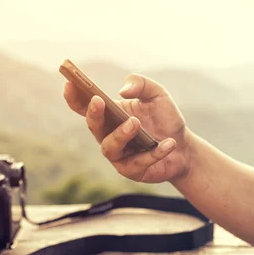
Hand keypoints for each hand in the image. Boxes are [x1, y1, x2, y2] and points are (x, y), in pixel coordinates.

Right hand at [63, 74, 192, 183]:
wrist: (184, 148)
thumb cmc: (165, 119)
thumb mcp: (157, 95)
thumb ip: (141, 84)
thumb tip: (123, 90)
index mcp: (109, 115)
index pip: (84, 106)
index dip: (74, 97)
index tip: (69, 83)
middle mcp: (108, 135)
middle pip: (93, 126)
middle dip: (93, 114)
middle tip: (99, 101)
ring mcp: (118, 155)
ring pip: (109, 147)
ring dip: (120, 134)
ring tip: (135, 123)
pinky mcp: (132, 171)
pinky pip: (139, 162)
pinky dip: (155, 152)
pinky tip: (168, 143)